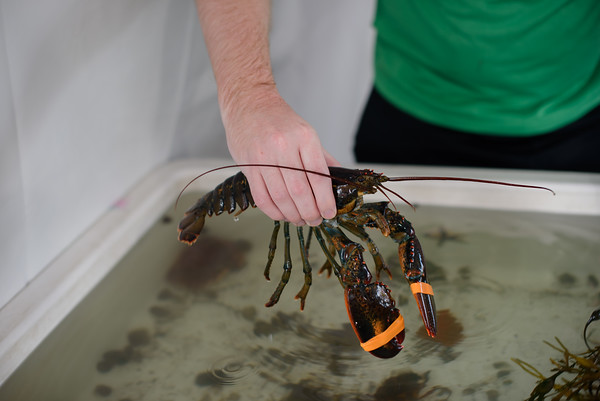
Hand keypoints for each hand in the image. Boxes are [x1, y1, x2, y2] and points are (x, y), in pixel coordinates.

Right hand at [222, 87, 338, 225]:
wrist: (248, 102)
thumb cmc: (279, 119)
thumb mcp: (306, 132)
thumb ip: (322, 158)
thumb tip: (338, 182)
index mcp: (304, 137)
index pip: (318, 176)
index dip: (325, 200)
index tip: (329, 212)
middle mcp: (283, 147)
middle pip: (300, 191)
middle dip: (310, 212)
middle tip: (315, 220)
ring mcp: (263, 157)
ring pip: (280, 197)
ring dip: (292, 215)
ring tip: (300, 220)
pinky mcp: (248, 166)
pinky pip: (261, 197)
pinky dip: (273, 212)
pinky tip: (282, 214)